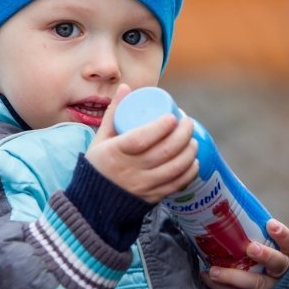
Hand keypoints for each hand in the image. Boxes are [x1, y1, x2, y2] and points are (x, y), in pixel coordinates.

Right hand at [84, 84, 198, 202]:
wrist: (95, 202)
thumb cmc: (99, 164)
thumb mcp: (101, 138)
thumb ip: (113, 112)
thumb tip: (126, 87)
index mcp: (115, 153)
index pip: (142, 139)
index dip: (161, 127)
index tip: (173, 116)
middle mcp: (130, 171)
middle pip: (164, 151)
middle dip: (183, 134)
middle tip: (187, 122)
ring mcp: (143, 186)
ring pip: (174, 168)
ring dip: (189, 152)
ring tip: (192, 140)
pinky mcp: (152, 198)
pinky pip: (176, 185)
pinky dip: (189, 172)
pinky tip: (193, 161)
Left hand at [200, 219, 288, 288]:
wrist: (272, 280)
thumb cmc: (266, 249)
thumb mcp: (269, 239)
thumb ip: (257, 226)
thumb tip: (228, 198)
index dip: (283, 235)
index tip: (270, 224)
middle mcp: (287, 274)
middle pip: (278, 266)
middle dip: (265, 256)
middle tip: (249, 247)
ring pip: (257, 286)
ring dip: (234, 278)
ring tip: (213, 270)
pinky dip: (224, 288)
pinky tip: (207, 277)